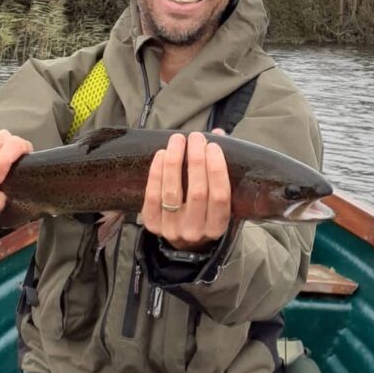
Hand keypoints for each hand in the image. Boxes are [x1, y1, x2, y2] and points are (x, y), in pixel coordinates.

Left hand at [141, 130, 230, 250]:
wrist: (183, 239)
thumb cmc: (205, 211)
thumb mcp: (219, 198)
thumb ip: (220, 167)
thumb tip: (218, 133)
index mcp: (218, 227)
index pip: (219, 196)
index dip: (216, 169)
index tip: (213, 146)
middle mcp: (195, 231)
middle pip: (197, 192)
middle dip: (196, 159)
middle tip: (196, 137)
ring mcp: (172, 229)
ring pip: (172, 192)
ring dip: (175, 161)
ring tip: (178, 140)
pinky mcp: (152, 224)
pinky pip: (153, 195)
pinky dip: (157, 172)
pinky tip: (162, 154)